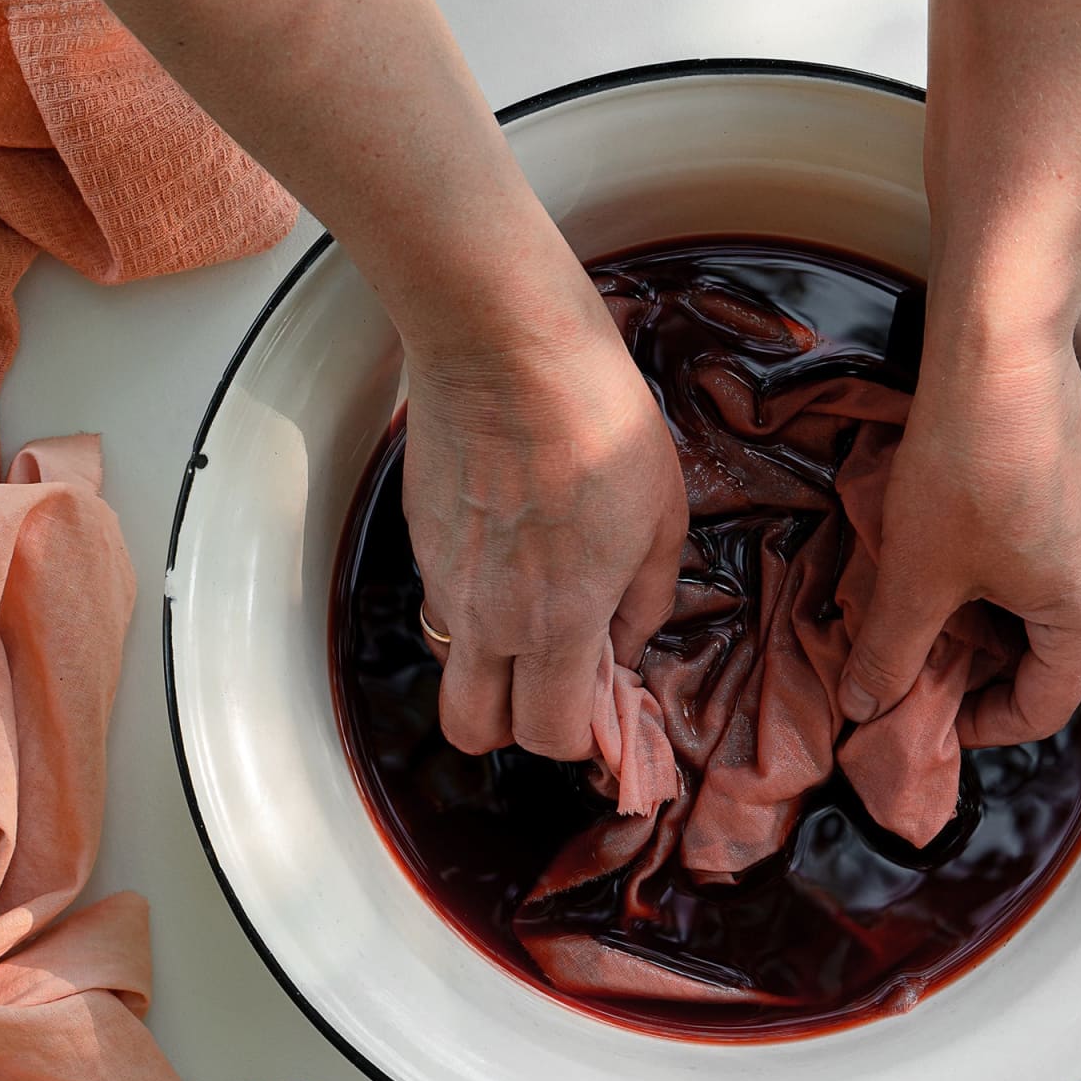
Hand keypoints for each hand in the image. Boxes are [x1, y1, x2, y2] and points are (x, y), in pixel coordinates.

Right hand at [402, 294, 686, 759]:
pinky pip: (441, 600)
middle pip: (471, 730)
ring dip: (488, 664)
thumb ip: (647, 600)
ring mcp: (442, 578)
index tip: (602, 704)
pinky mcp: (419, 536)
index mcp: (557, 624)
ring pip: (451, 665)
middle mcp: (487, 618)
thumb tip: (628, 644)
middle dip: (514, 724)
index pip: (547, 736)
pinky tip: (508, 552)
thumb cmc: (595, 420)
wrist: (502, 345)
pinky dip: (470, 603)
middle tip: (556, 680)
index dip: (577, 736)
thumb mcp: (661, 517)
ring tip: (532, 614)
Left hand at [837, 330, 1080, 746]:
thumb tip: (867, 705)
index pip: (1042, 709)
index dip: (978, 728)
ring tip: (920, 605)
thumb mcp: (916, 574)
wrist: (1000, 345)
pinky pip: (1047, 558)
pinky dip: (998, 574)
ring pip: (1041, 605)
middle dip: (975, 668)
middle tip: (912, 663)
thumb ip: (891, 652)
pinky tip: (946, 551)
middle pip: (1045, 658)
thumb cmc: (970, 461)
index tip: (926, 719)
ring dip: (982, 617)